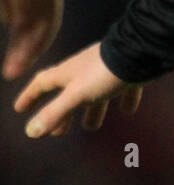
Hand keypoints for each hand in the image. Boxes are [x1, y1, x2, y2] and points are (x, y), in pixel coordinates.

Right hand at [13, 41, 142, 136]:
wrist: (141, 51)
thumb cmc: (103, 72)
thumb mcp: (76, 95)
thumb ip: (55, 112)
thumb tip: (31, 131)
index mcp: (67, 73)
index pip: (41, 84)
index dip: (29, 96)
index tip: (20, 109)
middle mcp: (84, 70)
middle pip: (67, 93)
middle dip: (61, 113)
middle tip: (58, 133)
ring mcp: (106, 70)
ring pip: (94, 93)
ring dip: (91, 110)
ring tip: (91, 126)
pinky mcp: (127, 72)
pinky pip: (123, 88)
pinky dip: (124, 100)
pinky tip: (128, 111)